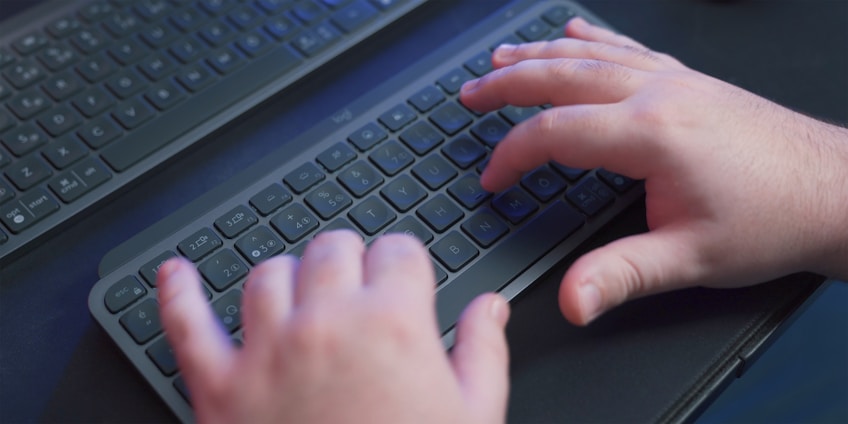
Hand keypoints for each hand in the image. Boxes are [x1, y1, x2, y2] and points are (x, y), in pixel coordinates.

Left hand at [157, 230, 509, 423]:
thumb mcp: (474, 416)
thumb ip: (483, 352)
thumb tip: (489, 309)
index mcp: (393, 324)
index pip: (397, 250)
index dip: (403, 262)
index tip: (402, 275)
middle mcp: (327, 324)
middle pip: (332, 249)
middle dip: (350, 260)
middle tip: (356, 284)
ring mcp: (268, 352)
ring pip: (269, 274)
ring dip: (289, 277)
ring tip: (301, 295)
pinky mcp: (220, 389)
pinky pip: (187, 325)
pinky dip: (177, 293)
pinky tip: (177, 273)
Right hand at [460, 17, 847, 324]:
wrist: (836, 190)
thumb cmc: (771, 220)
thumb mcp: (690, 259)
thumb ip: (621, 275)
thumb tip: (570, 300)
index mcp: (651, 134)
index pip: (555, 132)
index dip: (512, 155)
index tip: (492, 178)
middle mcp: (658, 94)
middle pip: (562, 75)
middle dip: (507, 85)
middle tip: (470, 94)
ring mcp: (675, 81)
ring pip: (591, 55)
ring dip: (538, 56)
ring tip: (501, 60)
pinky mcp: (689, 81)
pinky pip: (628, 48)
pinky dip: (593, 38)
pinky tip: (575, 31)